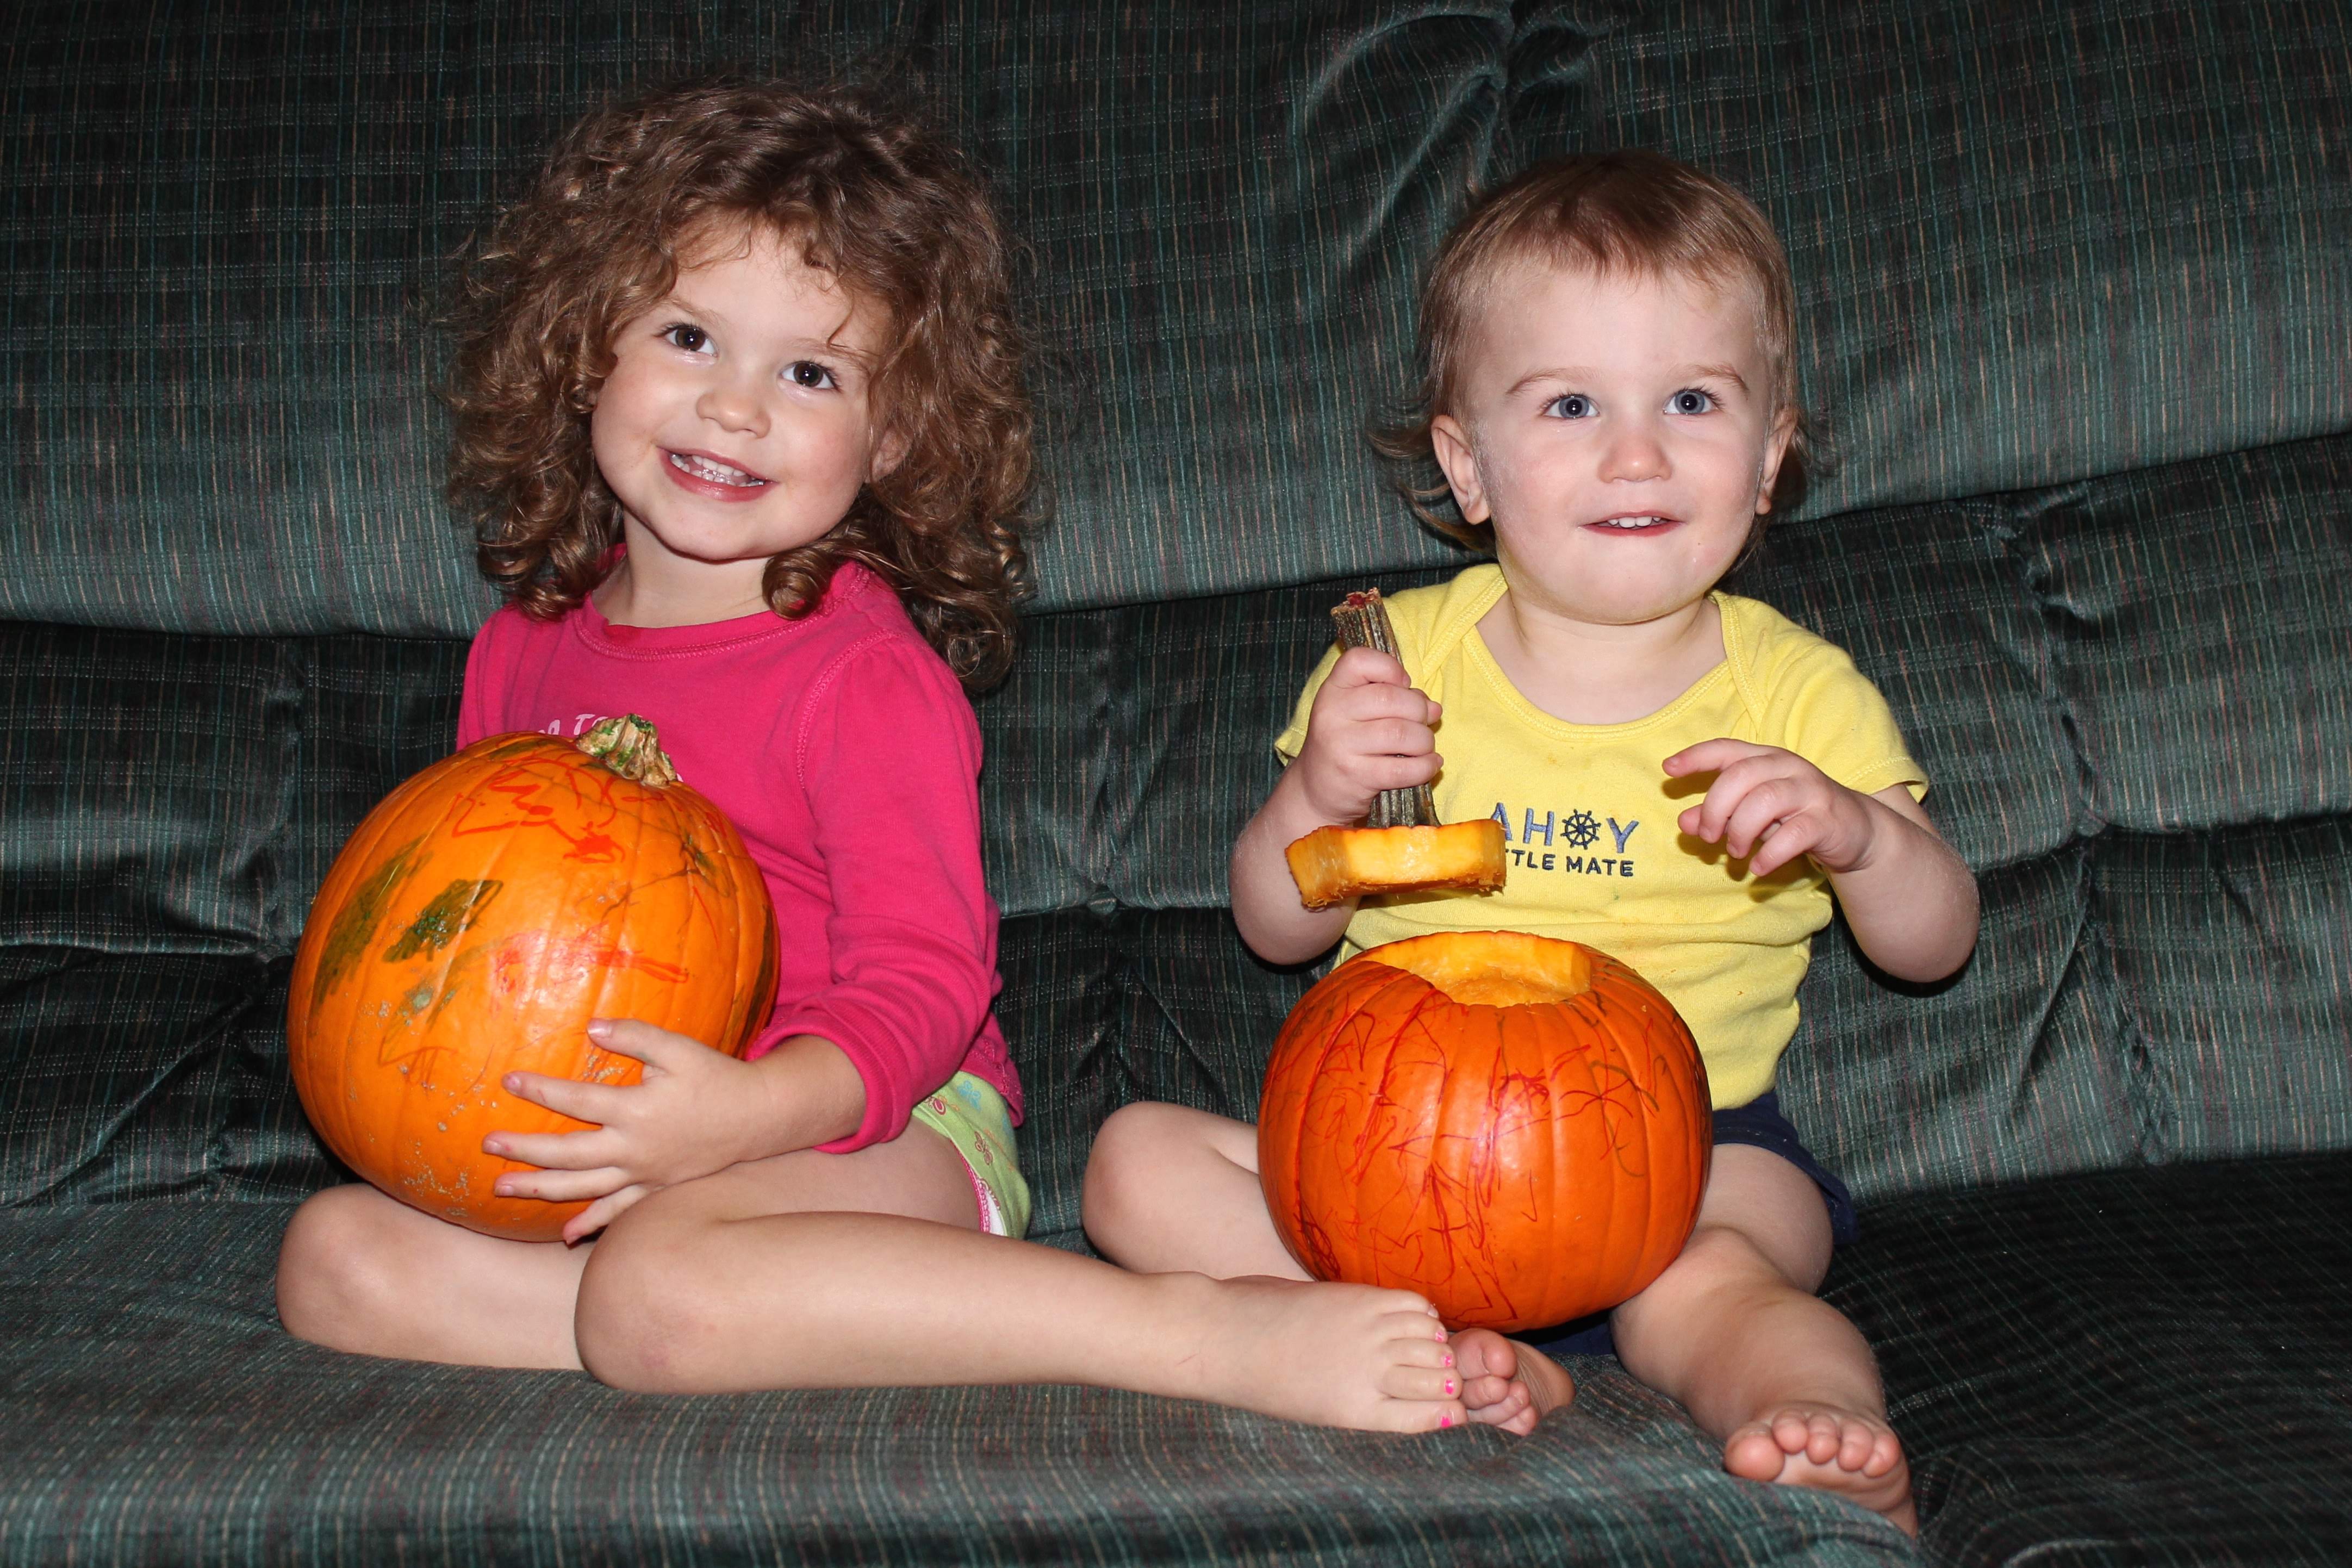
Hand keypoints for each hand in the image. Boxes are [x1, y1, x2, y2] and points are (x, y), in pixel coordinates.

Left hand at [483, 1018, 773, 1243]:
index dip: (539, 1090)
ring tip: (501, 1188)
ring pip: (583, 1188)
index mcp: (635, 1110)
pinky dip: (592, 1224)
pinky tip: (566, 1235)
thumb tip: (591, 1027)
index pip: (575, 1100)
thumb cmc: (715, 1077)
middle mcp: (634, 1148)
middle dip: (524, 1150)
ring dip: (540, 1189)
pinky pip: (619, 1212)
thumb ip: (634, 1035)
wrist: (757, 1117)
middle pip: (567, 1154)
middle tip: (486, 1144)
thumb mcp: (678, 1047)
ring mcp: (644, 1174)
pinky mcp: (656, 1189)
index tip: (508, 1080)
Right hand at [1293, 646, 1443, 822]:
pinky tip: (1429, 765)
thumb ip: (1392, 698)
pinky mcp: (1355, 776)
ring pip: (1401, 733)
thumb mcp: (1357, 713)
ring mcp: (1341, 745)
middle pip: (1390, 698)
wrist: (1316, 790)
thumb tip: (1433, 708)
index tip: (1403, 684)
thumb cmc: (1346, 744)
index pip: (1359, 660)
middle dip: (1419, 710)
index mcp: (1332, 690)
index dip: (1390, 668)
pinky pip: (1402, 768)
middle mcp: (1331, 713)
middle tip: (1423, 722)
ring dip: (1424, 740)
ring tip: (1424, 746)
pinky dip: (1425, 766)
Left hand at [1663, 739, 1881, 878]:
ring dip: (1740, 830)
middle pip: (1741, 775)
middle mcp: (1789, 768)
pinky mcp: (1826, 820)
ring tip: (1734, 852)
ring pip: (1765, 800)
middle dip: (1715, 807)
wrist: (1855, 831)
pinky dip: (1768, 854)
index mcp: (1767, 758)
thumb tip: (1683, 822)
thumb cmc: (1795, 816)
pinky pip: (1792, 835)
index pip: (1726, 749)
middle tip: (1708, 836)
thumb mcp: (1753, 813)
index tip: (1668, 770)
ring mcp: (1810, 792)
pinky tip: (1757, 868)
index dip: (1696, 757)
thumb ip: (1720, 813)